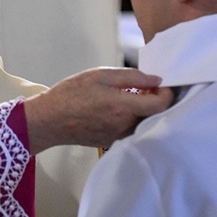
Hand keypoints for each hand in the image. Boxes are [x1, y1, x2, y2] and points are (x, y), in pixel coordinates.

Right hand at [24, 67, 171, 153]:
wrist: (49, 120)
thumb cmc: (71, 94)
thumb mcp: (100, 75)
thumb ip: (132, 76)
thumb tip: (156, 80)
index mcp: (124, 106)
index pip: (162, 104)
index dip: (167, 92)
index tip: (161, 84)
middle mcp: (125, 125)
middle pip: (155, 114)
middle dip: (154, 99)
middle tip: (144, 86)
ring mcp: (119, 136)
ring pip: (142, 122)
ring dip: (141, 109)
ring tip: (126, 95)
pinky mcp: (111, 141)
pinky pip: (129, 129)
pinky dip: (129, 117)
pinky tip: (115, 108)